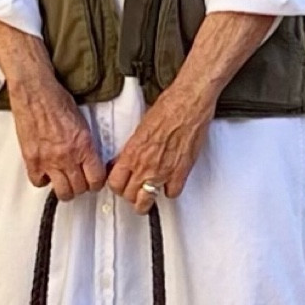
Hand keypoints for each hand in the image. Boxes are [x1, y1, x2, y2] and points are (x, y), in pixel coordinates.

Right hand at [7, 67, 105, 200]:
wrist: (35, 91)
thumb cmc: (57, 100)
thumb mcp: (82, 122)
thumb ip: (86, 144)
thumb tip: (90, 160)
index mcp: (84, 145)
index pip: (96, 179)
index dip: (96, 183)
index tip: (93, 181)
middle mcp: (68, 156)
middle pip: (79, 189)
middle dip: (81, 187)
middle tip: (77, 180)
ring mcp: (48, 160)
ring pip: (61, 192)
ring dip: (64, 188)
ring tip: (63, 180)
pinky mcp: (31, 159)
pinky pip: (38, 182)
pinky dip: (42, 179)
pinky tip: (45, 171)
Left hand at [107, 81, 215, 211]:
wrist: (189, 104)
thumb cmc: (168, 108)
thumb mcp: (140, 128)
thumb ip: (133, 147)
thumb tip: (127, 157)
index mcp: (132, 153)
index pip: (115, 182)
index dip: (116, 185)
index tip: (119, 183)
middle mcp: (145, 165)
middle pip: (129, 195)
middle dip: (129, 194)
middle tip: (132, 190)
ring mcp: (163, 171)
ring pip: (147, 201)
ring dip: (145, 201)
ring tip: (146, 198)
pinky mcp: (181, 172)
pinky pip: (172, 193)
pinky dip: (169, 191)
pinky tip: (168, 184)